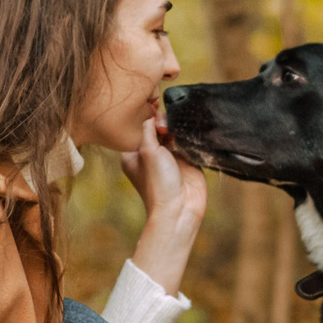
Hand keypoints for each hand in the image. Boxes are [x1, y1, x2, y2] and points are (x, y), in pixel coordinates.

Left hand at [119, 117, 204, 292]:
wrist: (180, 208)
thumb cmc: (158, 183)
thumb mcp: (147, 151)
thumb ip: (148, 129)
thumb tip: (152, 114)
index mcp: (133, 154)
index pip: (139, 128)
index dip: (147, 118)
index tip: (154, 114)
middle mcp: (150, 155)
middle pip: (157, 129)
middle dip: (164, 123)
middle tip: (167, 126)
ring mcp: (169, 158)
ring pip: (173, 133)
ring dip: (177, 129)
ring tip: (178, 130)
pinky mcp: (186, 160)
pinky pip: (187, 141)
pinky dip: (189, 135)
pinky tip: (189, 132)